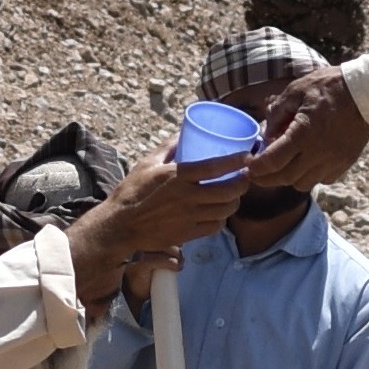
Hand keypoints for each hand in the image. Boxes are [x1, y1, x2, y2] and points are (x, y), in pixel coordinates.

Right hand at [66, 163, 239, 315]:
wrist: (120, 225)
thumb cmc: (132, 191)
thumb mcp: (148, 163)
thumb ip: (168, 148)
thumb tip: (183, 134)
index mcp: (178, 176)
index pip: (216, 167)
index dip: (237, 161)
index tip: (247, 156)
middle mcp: (188, 197)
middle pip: (229, 191)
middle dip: (243, 182)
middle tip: (245, 176)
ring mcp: (190, 217)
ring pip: (226, 210)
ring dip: (235, 201)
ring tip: (235, 193)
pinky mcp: (189, 234)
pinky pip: (215, 226)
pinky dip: (222, 218)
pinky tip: (219, 212)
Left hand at [236, 66, 368, 197]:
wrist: (366, 92)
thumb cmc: (329, 86)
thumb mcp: (296, 91)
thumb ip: (277, 113)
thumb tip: (266, 135)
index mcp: (302, 134)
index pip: (271, 162)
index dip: (255, 167)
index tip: (248, 164)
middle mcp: (318, 153)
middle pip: (284, 178)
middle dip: (266, 178)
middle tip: (257, 171)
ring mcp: (333, 161)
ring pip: (302, 183)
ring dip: (288, 178)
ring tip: (283, 165)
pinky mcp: (344, 163)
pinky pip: (321, 180)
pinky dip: (310, 176)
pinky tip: (307, 162)